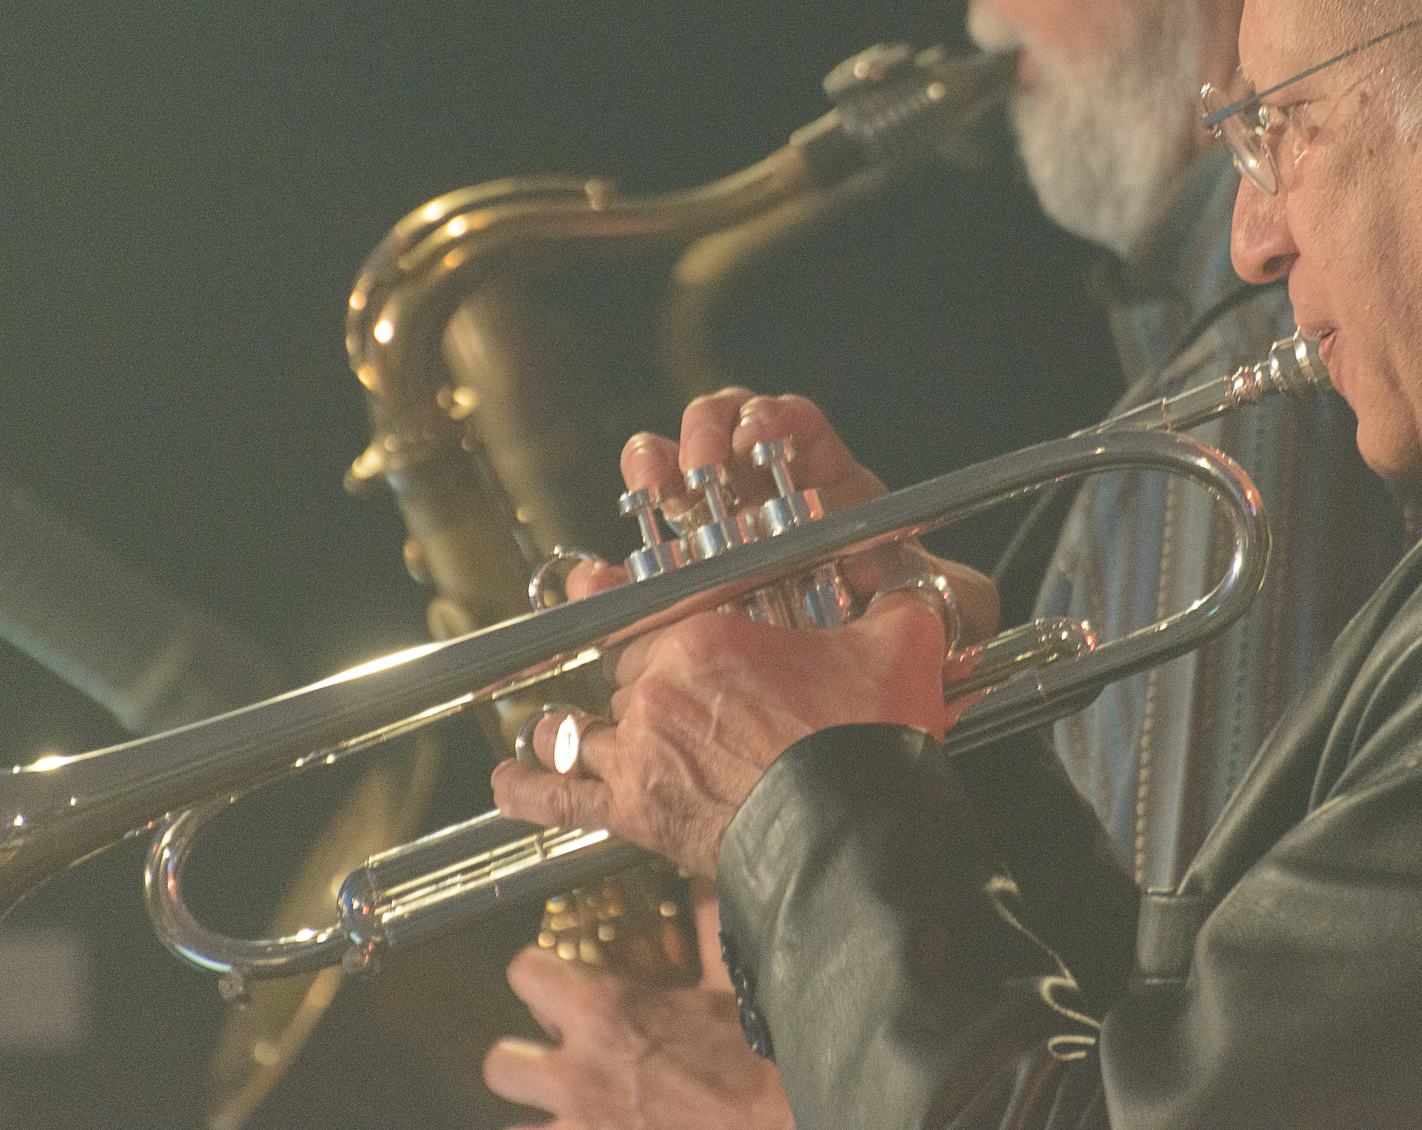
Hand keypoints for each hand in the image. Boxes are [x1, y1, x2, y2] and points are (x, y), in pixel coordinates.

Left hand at [483, 889, 791, 1129]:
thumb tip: (701, 872)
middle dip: (524, 1057)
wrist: (781, 1124)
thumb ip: (705, 923)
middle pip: (500, 1062)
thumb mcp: (730, 982)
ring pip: (514, 1124)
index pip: (524, 973)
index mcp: (607, 1012)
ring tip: (570, 1105)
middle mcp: (579, 1073)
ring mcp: (582, 1127)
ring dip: (539, 1112)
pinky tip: (590, 1126)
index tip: (556, 977)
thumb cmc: (758, 1064)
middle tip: (559, 1054)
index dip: (537, 971)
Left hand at [495, 388, 980, 876]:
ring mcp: (641, 750)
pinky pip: (562, 798)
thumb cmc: (869, 739)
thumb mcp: (898, 647)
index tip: (633, 604)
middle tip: (646, 692)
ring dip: (570, 727)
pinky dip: (530, 789)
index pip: (658, 611)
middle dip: (632, 682)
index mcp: (707, 634)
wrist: (853, 833)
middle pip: (623, 671)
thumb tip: (915, 588)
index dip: (649, 613)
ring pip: (581, 726)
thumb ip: (898, 604)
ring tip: (560, 727)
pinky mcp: (635, 812)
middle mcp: (659, 685)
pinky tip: (507, 780)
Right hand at [565, 387, 999, 647]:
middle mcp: (763, 503)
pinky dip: (607, 571)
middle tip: (702, 464)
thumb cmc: (903, 649)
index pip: (794, 427)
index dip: (773, 419)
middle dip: (703, 434)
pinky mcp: (674, 600)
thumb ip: (948, 591)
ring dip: (651, 469)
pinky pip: (629, 574)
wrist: (852, 721)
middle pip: (719, 434)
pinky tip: (600, 574)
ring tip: (651, 488)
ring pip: (668, 481)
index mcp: (825, 489)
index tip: (760, 431)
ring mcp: (713, 543)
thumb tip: (916, 576)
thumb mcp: (943, 615)